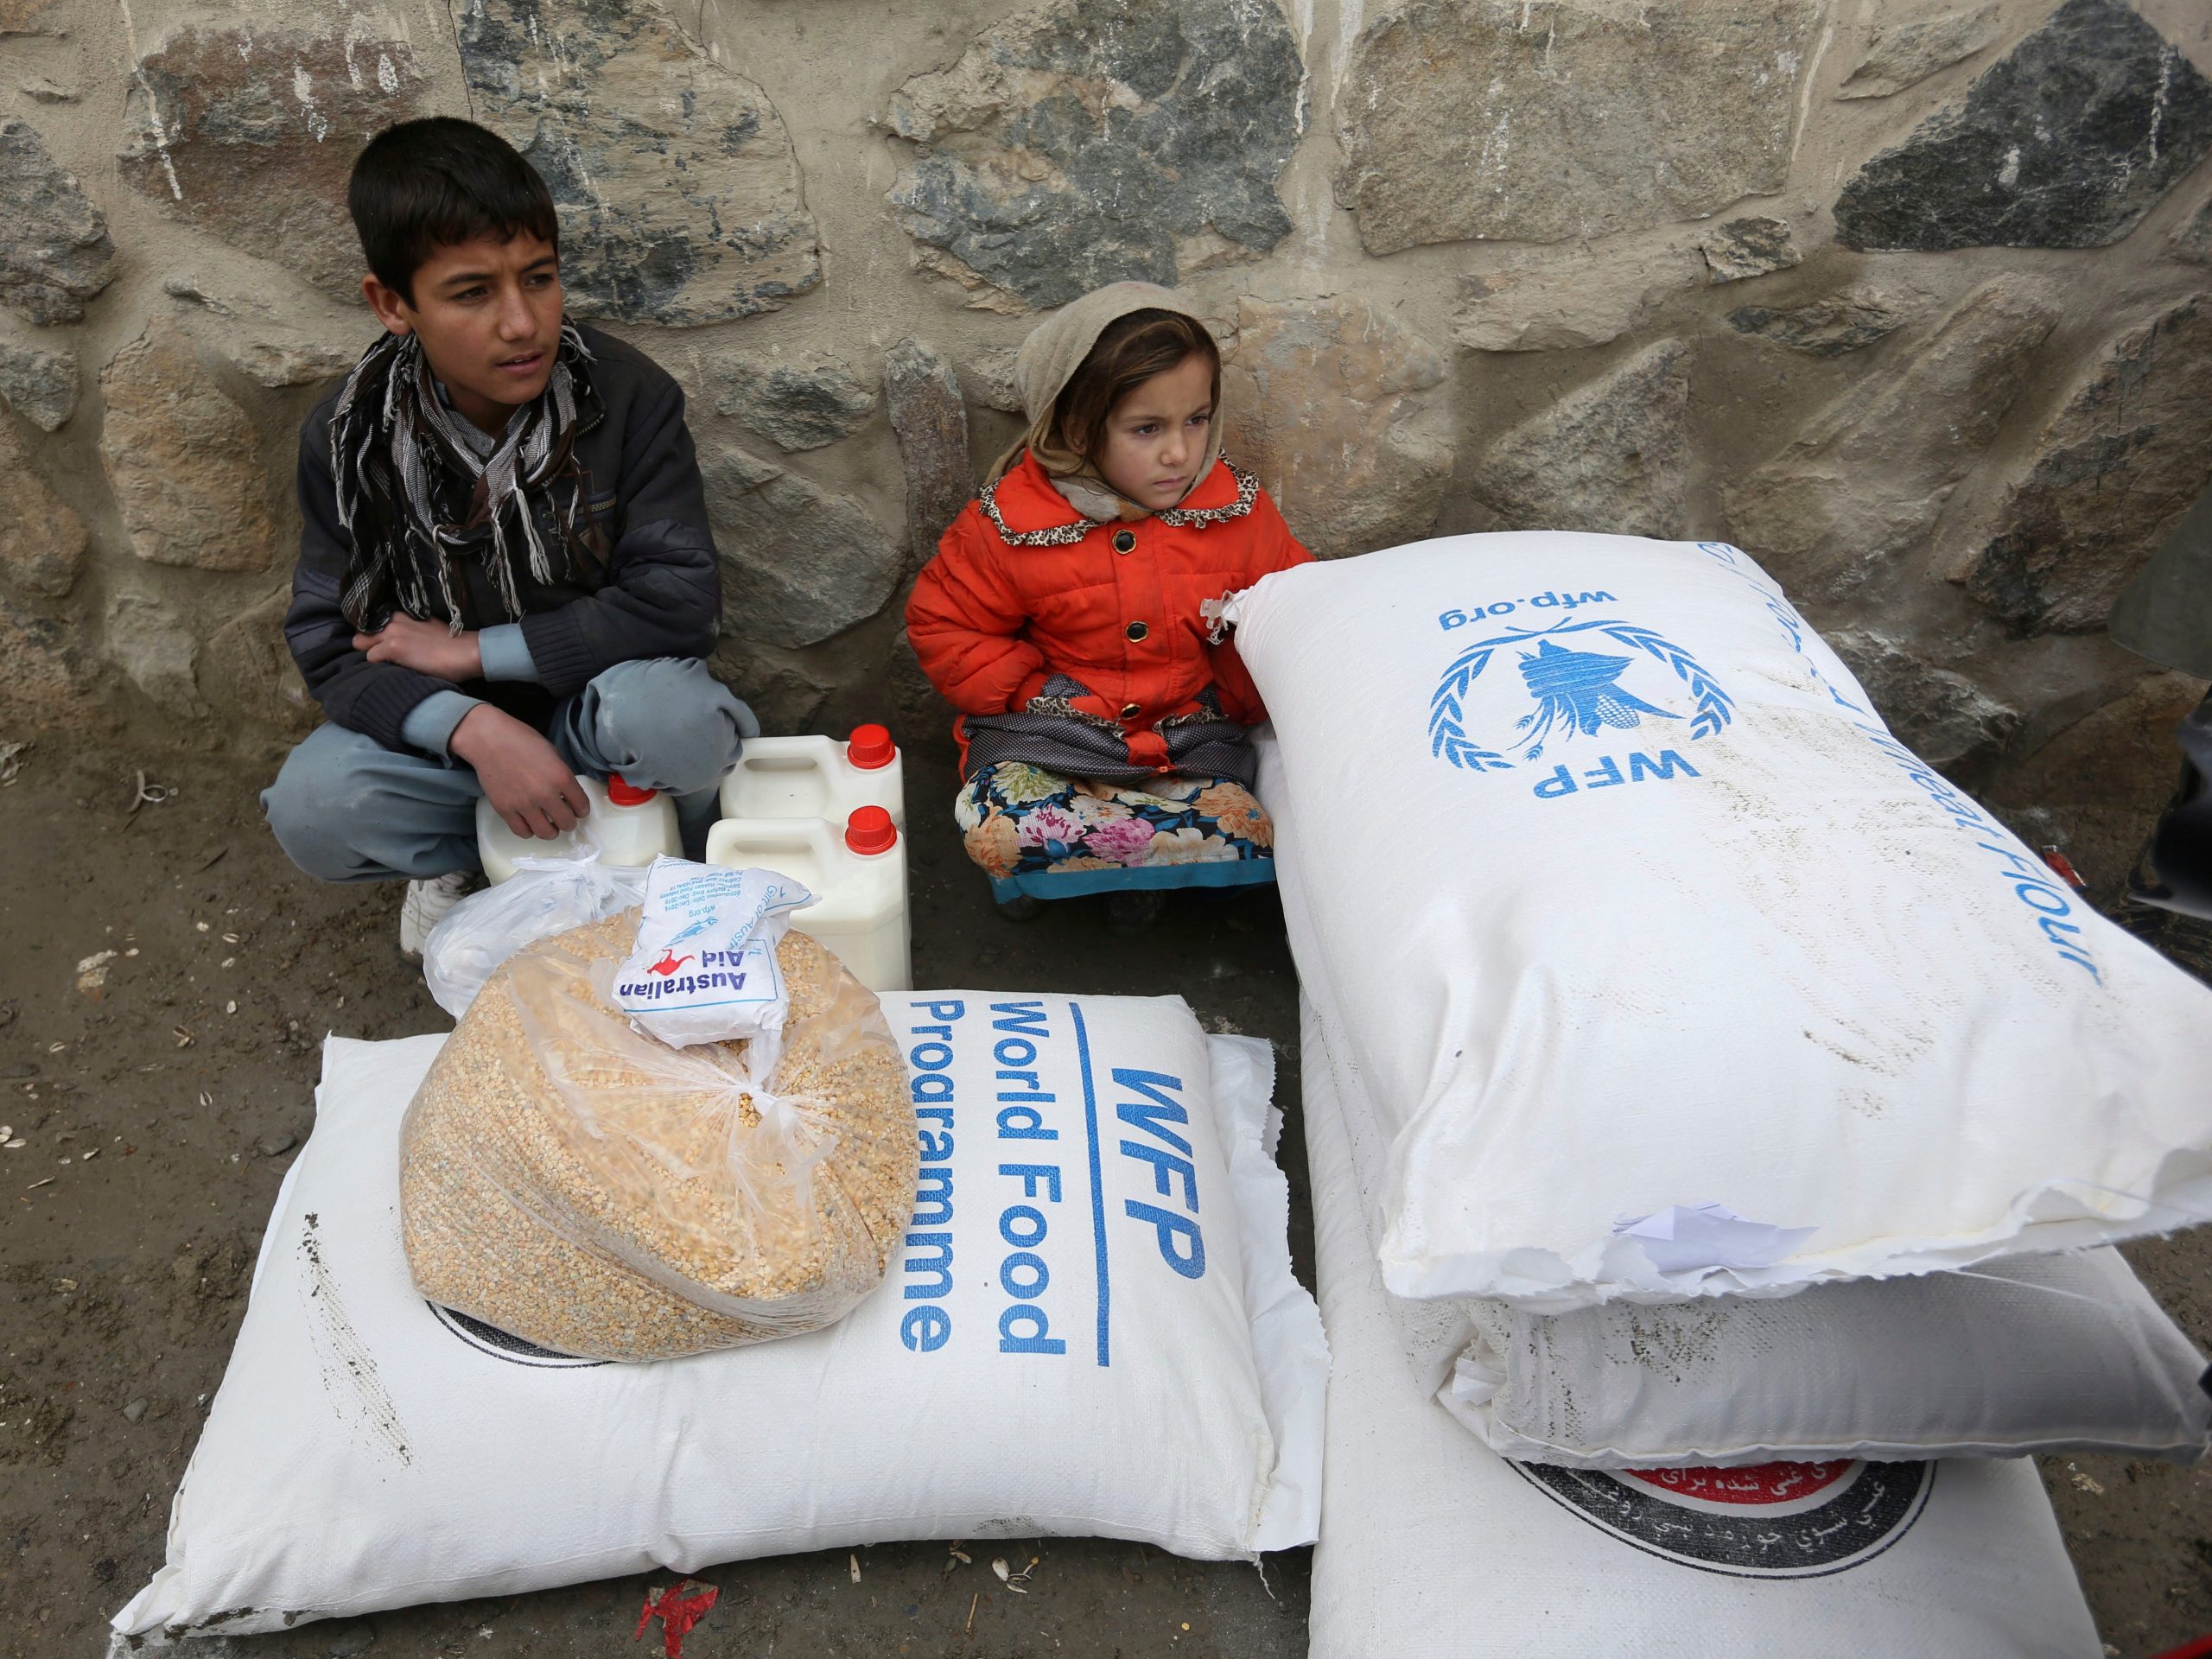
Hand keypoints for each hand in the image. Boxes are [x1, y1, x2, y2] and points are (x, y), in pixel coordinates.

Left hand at [353, 614, 481, 681]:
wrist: (465, 652)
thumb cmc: (453, 645)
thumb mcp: (428, 629)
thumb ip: (411, 630)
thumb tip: (402, 641)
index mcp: (403, 614)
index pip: (374, 621)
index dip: (374, 635)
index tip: (380, 644)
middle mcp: (394, 620)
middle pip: (363, 631)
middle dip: (367, 644)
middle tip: (379, 657)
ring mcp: (392, 632)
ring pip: (361, 643)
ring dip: (372, 654)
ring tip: (386, 665)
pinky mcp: (393, 647)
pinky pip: (371, 658)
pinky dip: (378, 666)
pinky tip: (392, 669)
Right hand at [450, 707, 588, 838]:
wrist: (489, 740)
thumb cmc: (521, 740)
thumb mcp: (552, 753)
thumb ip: (562, 774)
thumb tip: (568, 793)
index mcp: (561, 777)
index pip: (582, 806)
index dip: (581, 809)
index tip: (578, 810)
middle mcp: (545, 794)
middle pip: (567, 823)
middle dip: (568, 822)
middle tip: (564, 817)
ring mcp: (524, 804)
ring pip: (546, 833)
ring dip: (551, 831)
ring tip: (549, 824)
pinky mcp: (505, 810)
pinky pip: (523, 832)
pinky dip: (529, 830)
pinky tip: (530, 822)